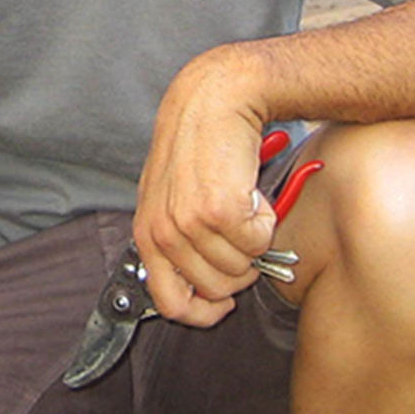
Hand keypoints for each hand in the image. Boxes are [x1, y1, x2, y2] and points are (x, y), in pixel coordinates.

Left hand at [134, 49, 277, 323]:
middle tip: (242, 231)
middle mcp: (163, 233)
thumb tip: (210, 289)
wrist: (214, 101)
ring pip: (242, 267)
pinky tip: (251, 192)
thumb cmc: (199, 146)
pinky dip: (266, 219)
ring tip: (243, 203)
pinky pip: (259, 242)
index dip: (203, 312)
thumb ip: (182, 242)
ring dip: (254, 238)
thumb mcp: (173, 199)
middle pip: (217, 289)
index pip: (170, 303)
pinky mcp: (219, 210)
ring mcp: (189, 224)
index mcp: (147, 234)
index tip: (224, 304)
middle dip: (241, 266)